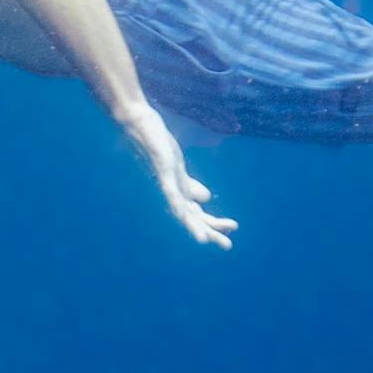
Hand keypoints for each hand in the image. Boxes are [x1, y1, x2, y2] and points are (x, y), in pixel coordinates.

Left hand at [122, 104, 236, 248]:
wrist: (139, 125)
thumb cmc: (157, 145)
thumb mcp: (179, 171)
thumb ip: (191, 186)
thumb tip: (206, 198)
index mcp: (179, 192)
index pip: (199, 214)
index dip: (214, 223)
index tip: (234, 228)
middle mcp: (171, 193)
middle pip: (193, 218)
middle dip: (210, 232)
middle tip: (228, 246)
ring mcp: (165, 184)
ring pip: (181, 212)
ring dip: (193, 227)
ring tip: (205, 241)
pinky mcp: (161, 172)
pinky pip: (170, 193)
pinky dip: (177, 205)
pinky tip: (184, 215)